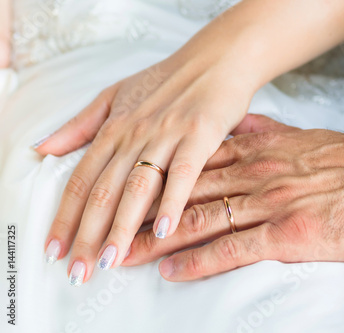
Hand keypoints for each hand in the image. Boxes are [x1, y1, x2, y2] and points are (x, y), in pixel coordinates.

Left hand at [37, 47, 255, 284]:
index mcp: (113, 128)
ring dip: (122, 228)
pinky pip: (182, 175)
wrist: (214, 61)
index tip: (54, 249)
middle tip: (78, 271)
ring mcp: (166, 136)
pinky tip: (163, 232)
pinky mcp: (199, 137)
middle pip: (104, 191)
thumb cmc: (168, 80)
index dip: (65, 217)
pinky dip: (171, 204)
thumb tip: (43, 148)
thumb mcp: (115, 95)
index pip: (82, 179)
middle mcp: (134, 134)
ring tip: (110, 261)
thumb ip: (80, 125)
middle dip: (87, 235)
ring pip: (137, 188)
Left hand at [124, 114, 343, 280]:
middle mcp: (257, 175)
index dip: (158, 180)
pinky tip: (172, 271)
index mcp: (261, 152)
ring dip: (158, 239)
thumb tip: (242, 129)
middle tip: (110, 227)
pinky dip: (199, 261)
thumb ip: (270, 134)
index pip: (196, 166)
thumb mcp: (307, 138)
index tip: (132, 190)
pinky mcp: (288, 234)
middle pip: (186, 194)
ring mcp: (270, 204)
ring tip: (124, 253)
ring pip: (200, 220)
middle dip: (144, 212)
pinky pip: (234, 248)